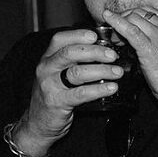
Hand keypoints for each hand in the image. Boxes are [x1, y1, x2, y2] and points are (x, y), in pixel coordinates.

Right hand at [13, 29, 122, 156]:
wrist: (39, 122)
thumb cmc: (55, 94)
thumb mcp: (59, 73)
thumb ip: (75, 61)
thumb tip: (103, 49)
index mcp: (48, 58)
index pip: (60, 39)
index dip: (78, 35)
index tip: (96, 35)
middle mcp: (46, 68)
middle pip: (70, 53)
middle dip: (94, 52)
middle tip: (112, 55)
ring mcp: (50, 85)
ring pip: (77, 72)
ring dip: (101, 71)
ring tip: (118, 72)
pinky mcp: (57, 102)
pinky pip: (81, 93)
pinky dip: (99, 89)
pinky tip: (111, 88)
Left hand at [103, 7, 157, 107]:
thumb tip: (141, 36)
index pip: (149, 12)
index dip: (133, 15)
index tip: (126, 23)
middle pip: (139, 13)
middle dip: (124, 19)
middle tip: (117, 33)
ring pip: (133, 18)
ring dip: (119, 23)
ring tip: (114, 37)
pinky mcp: (149, 48)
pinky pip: (129, 30)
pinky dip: (116, 22)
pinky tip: (108, 18)